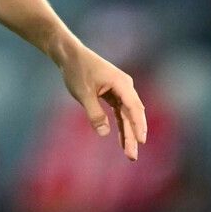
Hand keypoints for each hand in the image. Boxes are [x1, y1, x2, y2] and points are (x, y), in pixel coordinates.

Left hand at [57, 43, 147, 160]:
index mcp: (121, 83)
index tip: (141, 141)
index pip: (134, 107)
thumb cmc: (76, 70)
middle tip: (132, 156)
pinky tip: (122, 140)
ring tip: (129, 154)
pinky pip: (120, 112)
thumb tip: (104, 133)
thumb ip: (94, 113)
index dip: (138, 125)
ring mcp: (120, 90)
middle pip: (132, 114)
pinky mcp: (113, 93)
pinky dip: (121, 125)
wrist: (69, 55)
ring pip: (127, 115)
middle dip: (133, 135)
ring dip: (128, 133)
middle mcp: (125, 86)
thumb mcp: (83, 93)